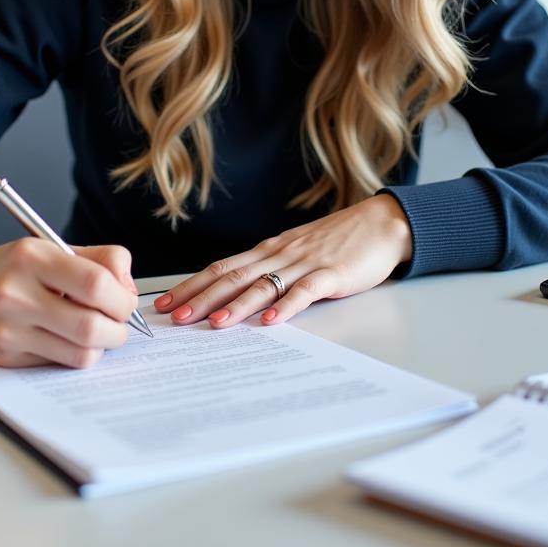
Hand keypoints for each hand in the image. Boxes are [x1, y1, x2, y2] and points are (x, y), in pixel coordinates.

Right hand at [0, 238, 138, 368]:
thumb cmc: (18, 266)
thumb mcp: (57, 247)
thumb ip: (102, 260)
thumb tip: (129, 291)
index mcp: (33, 257)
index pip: (94, 283)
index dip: (121, 298)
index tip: (126, 302)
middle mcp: (15, 294)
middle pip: (90, 326)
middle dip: (118, 330)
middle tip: (118, 323)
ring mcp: (8, 329)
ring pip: (79, 353)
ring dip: (101, 346)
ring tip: (99, 332)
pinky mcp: (5, 357)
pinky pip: (59, 364)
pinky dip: (75, 354)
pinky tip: (68, 337)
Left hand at [153, 194, 411, 328]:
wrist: (380, 223)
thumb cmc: (338, 240)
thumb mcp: (296, 252)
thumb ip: (270, 270)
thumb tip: (235, 293)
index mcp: (268, 250)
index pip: (222, 267)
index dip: (193, 285)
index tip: (166, 302)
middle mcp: (280, 254)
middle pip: (233, 276)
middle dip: (202, 297)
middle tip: (174, 316)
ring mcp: (305, 263)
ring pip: (263, 285)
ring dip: (236, 305)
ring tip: (213, 324)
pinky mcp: (331, 274)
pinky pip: (304, 292)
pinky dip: (285, 307)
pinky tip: (270, 322)